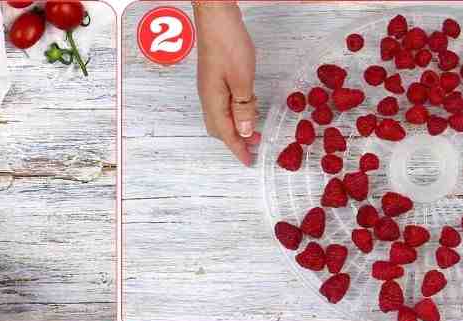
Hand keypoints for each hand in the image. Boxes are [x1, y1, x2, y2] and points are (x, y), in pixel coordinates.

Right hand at [195, 1, 259, 165]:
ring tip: (253, 130)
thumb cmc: (228, 45)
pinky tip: (246, 107)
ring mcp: (209, 86)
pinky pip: (223, 103)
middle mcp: (208, 97)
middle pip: (219, 128)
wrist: (216, 17)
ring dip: (236, 126)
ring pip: (221, 116)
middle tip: (254, 146)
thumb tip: (244, 131)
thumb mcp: (242, 80)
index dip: (238, 149)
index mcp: (213, 101)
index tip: (249, 161)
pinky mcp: (214, 77)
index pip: (225, 133)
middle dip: (236, 140)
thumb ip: (244, 107)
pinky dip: (235, 112)